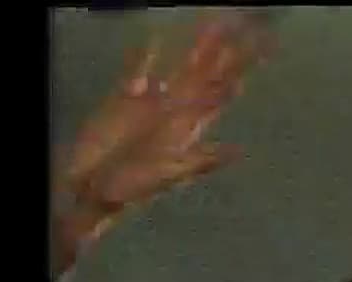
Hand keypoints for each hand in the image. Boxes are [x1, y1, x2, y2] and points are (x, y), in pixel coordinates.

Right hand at [57, 14, 270, 218]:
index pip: (220, 93)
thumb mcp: (170, 175)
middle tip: (242, 25)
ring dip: (195, 48)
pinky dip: (145, 57)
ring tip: (211, 24)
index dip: (238, 72)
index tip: (260, 51)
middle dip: (223, 51)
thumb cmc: (133, 187)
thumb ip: (201, 160)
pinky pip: (137, 70)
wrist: (91, 188)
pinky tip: (154, 40)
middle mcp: (175, 111)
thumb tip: (238, 151)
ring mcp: (151, 102)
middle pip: (204, 74)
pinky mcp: (123, 98)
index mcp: (190, 127)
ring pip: (178, 69)